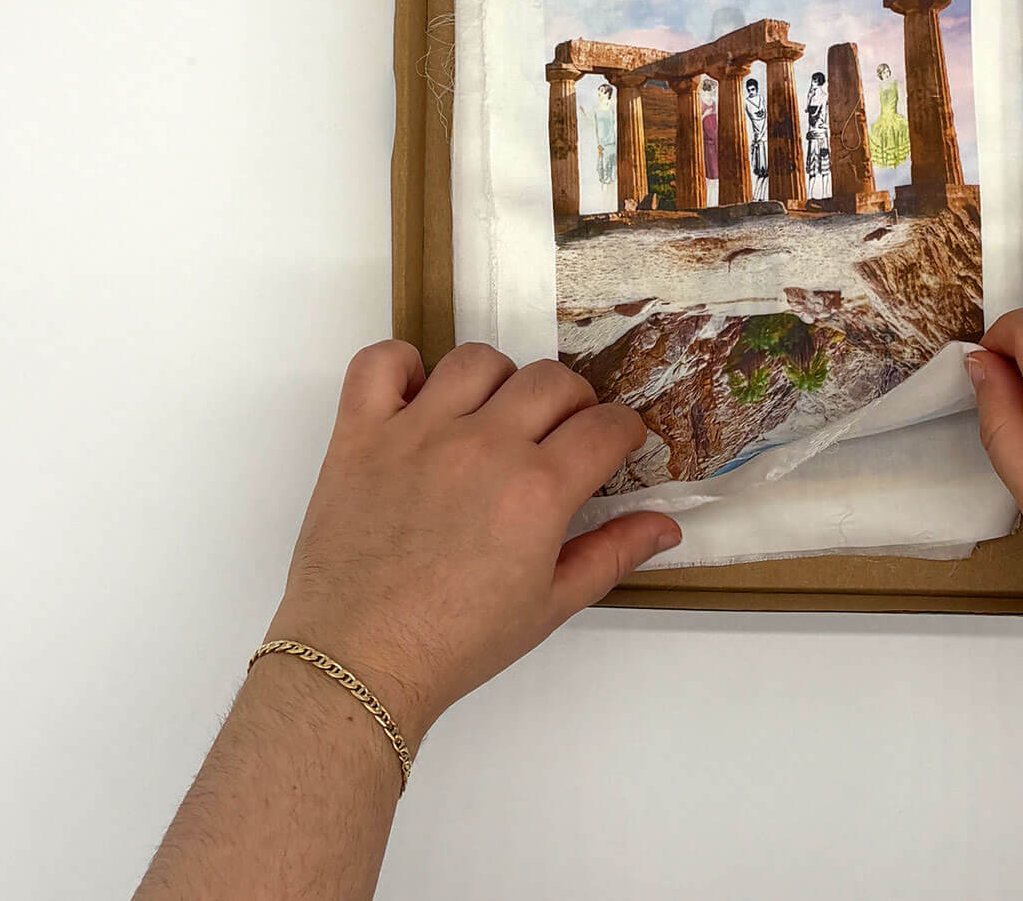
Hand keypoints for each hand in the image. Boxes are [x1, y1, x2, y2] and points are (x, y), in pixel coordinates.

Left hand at [265, 341, 679, 743]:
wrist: (357, 662)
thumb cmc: (454, 643)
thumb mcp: (549, 606)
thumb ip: (612, 554)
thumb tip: (665, 527)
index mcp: (537, 490)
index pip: (605, 425)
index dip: (622, 431)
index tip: (615, 444)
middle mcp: (483, 446)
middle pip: (551, 381)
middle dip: (572, 402)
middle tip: (560, 435)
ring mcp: (418, 433)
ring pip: (477, 360)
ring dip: (499, 381)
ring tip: (493, 415)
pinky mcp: (360, 434)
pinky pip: (381, 362)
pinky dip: (402, 365)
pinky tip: (418, 398)